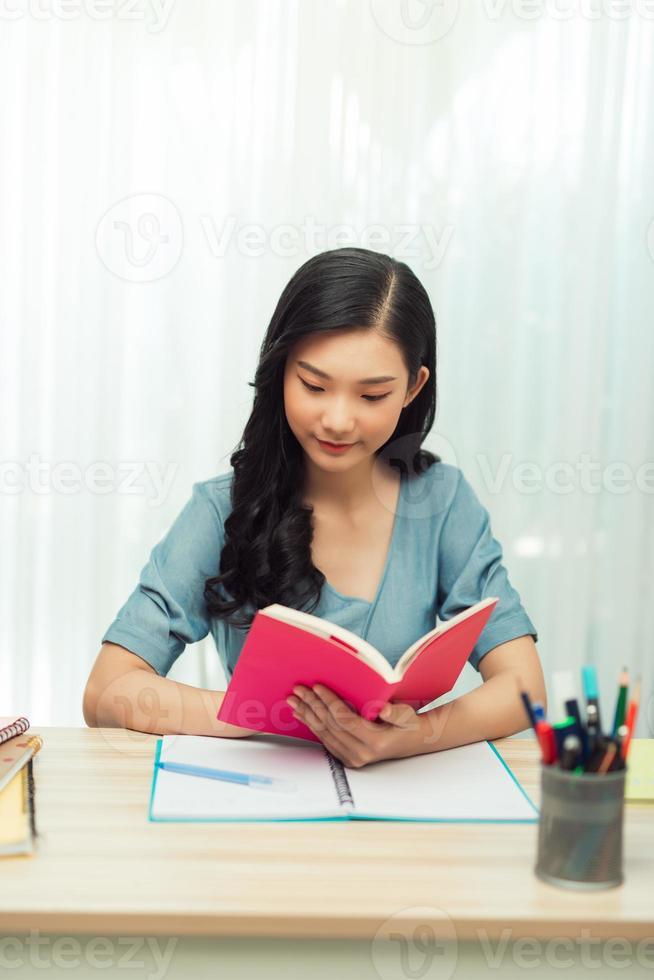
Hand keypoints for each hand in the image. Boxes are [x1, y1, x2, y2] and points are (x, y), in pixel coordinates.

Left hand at [286, 684, 428, 767]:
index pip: (345, 720)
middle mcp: (361, 753)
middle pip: (330, 726)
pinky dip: (312, 724)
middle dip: (312, 705)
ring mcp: (352, 758)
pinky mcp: (347, 757)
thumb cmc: (408, 724)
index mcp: (375, 742)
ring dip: (307, 715)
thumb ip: (395, 713)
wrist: (412, 741)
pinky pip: (325, 739)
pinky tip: (303, 714)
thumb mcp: (407, 715)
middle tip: (298, 690)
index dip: (329, 702)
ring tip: (294, 700)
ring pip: (323, 734)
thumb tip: (383, 710)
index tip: (317, 686)